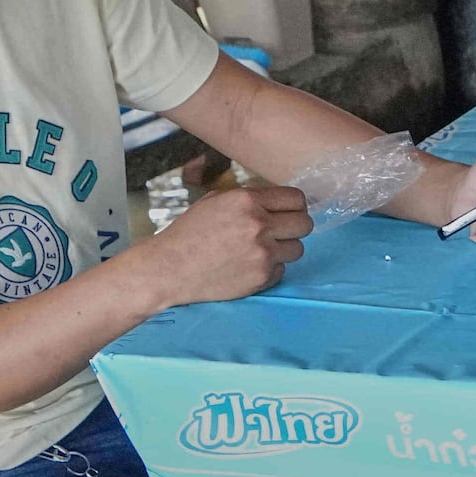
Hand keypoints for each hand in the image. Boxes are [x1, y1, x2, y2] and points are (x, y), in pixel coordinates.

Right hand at [148, 181, 309, 304]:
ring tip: (262, 250)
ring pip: (298, 249)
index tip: (290, 212)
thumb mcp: (216, 201)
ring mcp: (262, 253)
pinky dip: (270, 269)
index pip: (296, 198)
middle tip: (283, 231)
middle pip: (305, 224)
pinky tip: (249, 266)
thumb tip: (277, 202)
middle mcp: (258, 225)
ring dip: (284, 249)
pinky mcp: (261, 277)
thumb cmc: (189, 232)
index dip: (295, 206)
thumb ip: (249, 199)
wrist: (170, 268)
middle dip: (295, 227)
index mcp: (247, 200)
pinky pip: (282, 270)